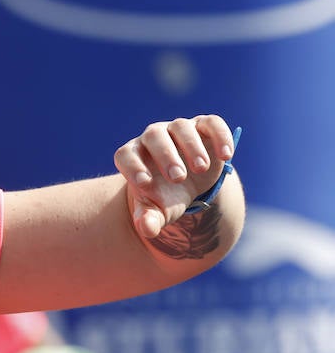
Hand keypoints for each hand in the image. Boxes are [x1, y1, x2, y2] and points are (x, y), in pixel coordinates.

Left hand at [114, 115, 236, 239]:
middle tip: (178, 178)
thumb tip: (147, 229)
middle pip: (153, 136)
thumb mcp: (158, 211)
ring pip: (181, 127)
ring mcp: (178, 129)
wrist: (188, 185)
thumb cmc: (166, 196)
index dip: (132, 167)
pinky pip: (212, 123)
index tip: (145, 184)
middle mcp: (153, 138)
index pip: (125, 155)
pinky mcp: (205, 126)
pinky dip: (220, 135)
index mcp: (135, 156)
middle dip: (165, 156)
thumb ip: (149, 219)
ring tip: (200, 170)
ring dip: (191, 147)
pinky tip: (226, 156)